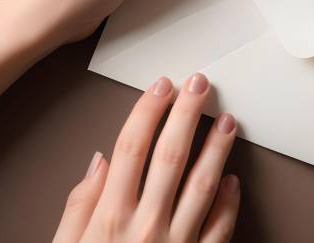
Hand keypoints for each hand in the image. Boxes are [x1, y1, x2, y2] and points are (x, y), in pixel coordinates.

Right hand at [52, 73, 239, 242]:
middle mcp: (146, 226)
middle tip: (199, 84)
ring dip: (218, 148)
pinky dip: (231, 202)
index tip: (159, 86)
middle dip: (186, 113)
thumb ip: (79, 206)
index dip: (147, 111)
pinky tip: (235, 180)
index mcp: (110, 217)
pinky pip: (221, 228)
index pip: (131, 148)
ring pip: (203, 184)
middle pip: (170, 155)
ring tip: (227, 121)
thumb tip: (97, 161)